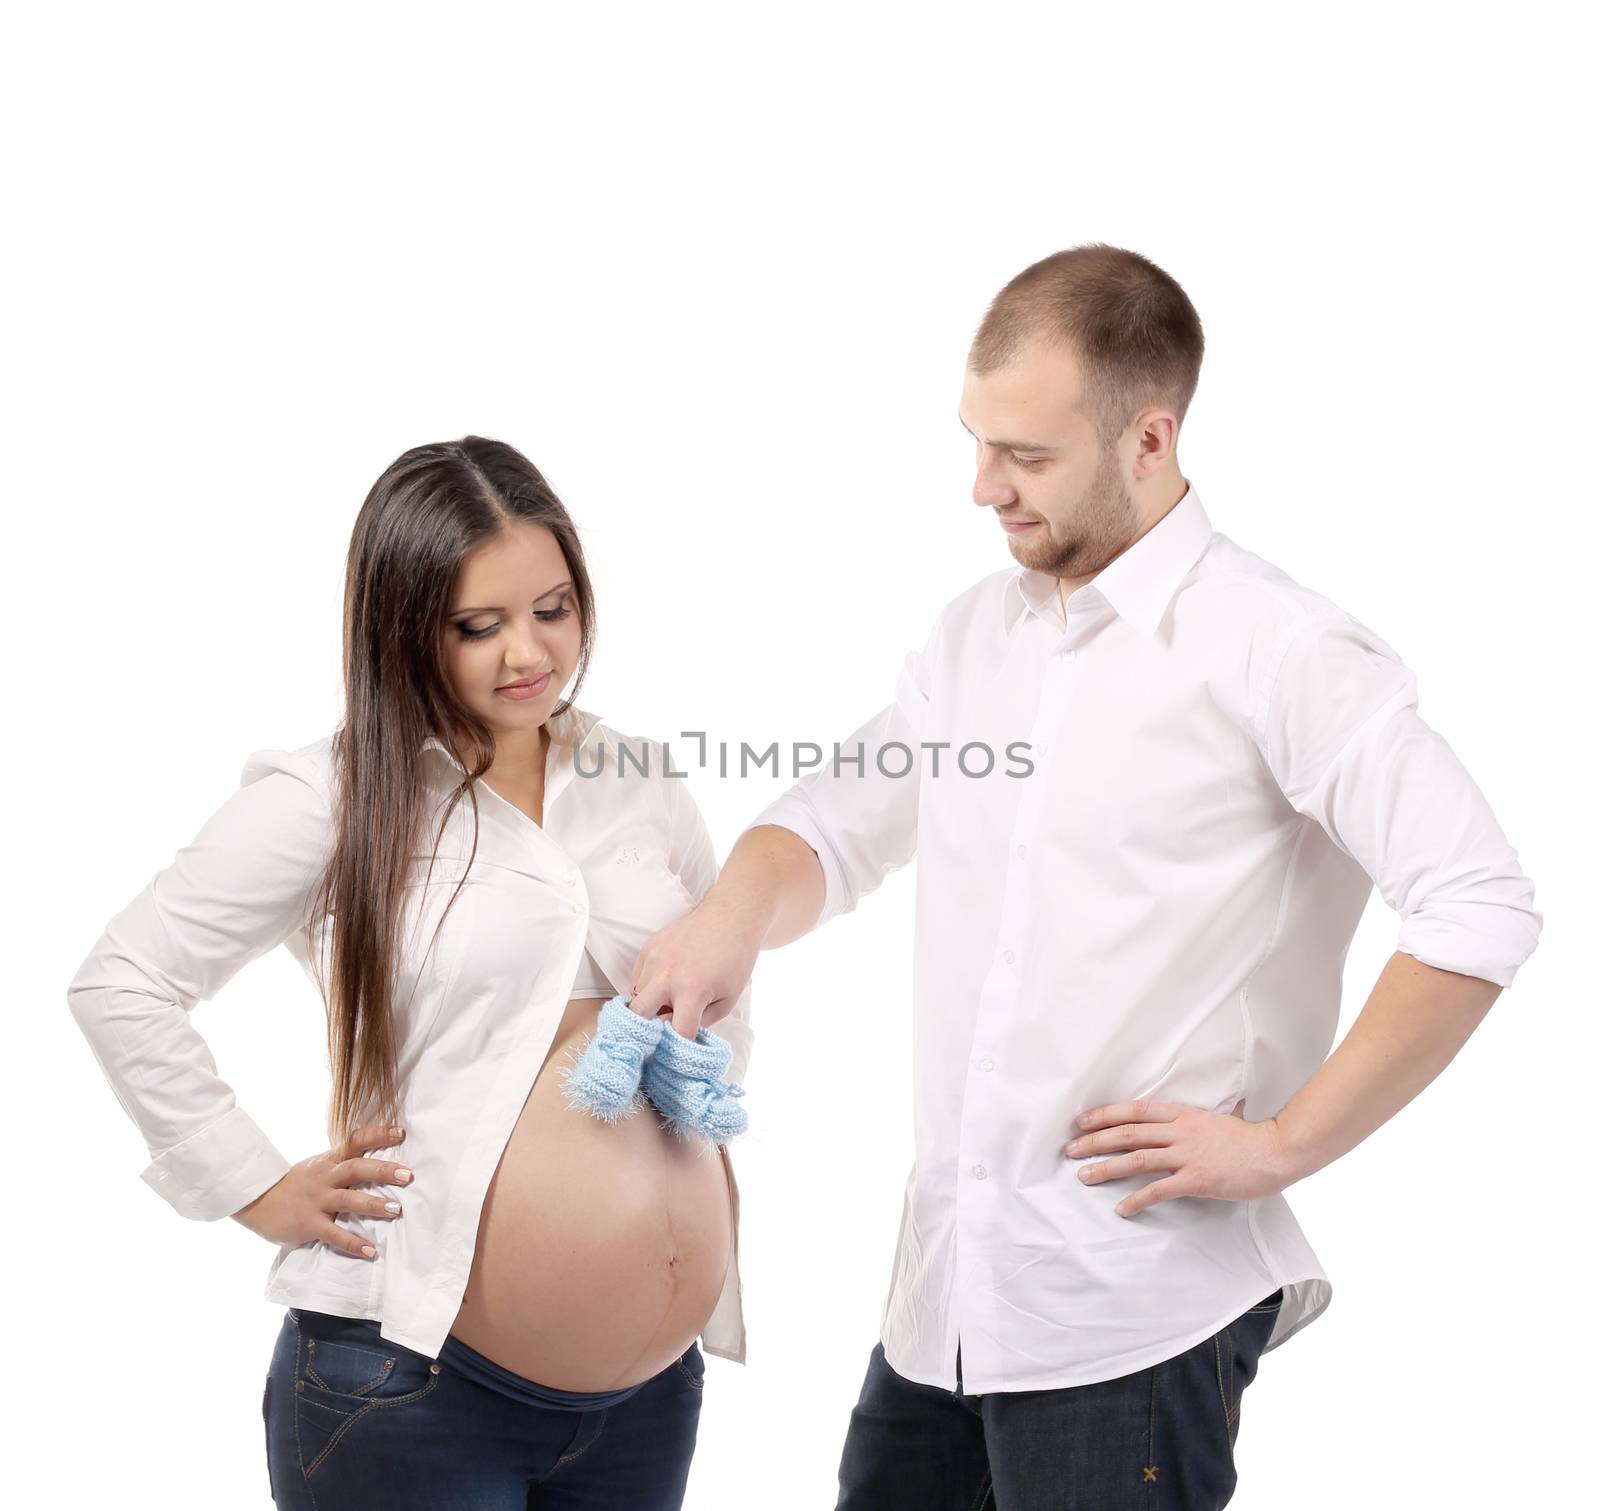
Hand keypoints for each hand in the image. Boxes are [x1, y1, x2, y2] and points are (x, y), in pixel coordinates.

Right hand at [230, 1123, 411, 1259]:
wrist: (257, 1202)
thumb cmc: (295, 1185)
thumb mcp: (317, 1167)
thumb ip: (342, 1164)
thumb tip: (378, 1162)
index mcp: (328, 1161)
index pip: (355, 1141)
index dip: (378, 1135)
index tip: (402, 1133)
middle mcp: (324, 1178)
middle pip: (356, 1169)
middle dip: (383, 1171)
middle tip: (408, 1175)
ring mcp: (317, 1201)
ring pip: (349, 1200)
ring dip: (374, 1205)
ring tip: (396, 1210)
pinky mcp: (308, 1224)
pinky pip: (334, 1234)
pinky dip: (353, 1243)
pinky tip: (371, 1251)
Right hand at [628, 894, 760, 1040]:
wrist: (730, 918)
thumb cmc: (734, 960)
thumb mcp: (728, 999)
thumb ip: (702, 1022)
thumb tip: (678, 1036)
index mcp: (692, 989)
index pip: (676, 1032)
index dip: (677, 1048)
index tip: (675, 1055)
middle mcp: (667, 974)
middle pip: (639, 1016)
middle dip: (646, 1030)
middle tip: (657, 1035)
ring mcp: (654, 958)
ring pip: (636, 997)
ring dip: (649, 1006)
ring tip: (670, 1001)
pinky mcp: (648, 948)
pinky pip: (636, 978)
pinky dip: (647, 988)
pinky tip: (666, 983)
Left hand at [1062, 1099, 1296, 1217]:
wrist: (1276, 1150)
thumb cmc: (1250, 1138)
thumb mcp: (1218, 1118)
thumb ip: (1199, 1118)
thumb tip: (1197, 1110)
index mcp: (1182, 1115)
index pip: (1134, 1111)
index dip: (1105, 1114)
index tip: (1082, 1121)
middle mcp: (1179, 1132)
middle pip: (1127, 1132)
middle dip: (1095, 1141)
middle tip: (1070, 1150)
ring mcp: (1187, 1155)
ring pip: (1137, 1158)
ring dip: (1107, 1167)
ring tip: (1084, 1176)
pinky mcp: (1197, 1179)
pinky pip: (1160, 1190)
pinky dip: (1138, 1199)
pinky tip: (1122, 1208)